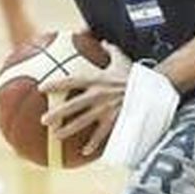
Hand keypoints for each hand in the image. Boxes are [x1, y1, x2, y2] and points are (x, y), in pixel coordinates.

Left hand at [40, 42, 132, 156]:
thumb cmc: (135, 74)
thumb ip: (110, 50)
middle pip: (72, 105)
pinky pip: (101, 134)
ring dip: (68, 130)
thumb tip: (104, 41)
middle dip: (57, 113)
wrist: (153, 87)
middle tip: (43, 120)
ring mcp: (106, 109)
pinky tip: (84, 152)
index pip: (71, 81)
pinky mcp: (115, 120)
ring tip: (56, 136)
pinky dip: (93, 144)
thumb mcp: (121, 60)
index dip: (56, 84)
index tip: (41, 88)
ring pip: (83, 121)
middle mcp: (98, 94)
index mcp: (96, 79)